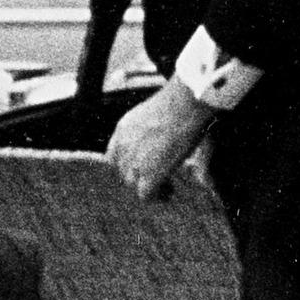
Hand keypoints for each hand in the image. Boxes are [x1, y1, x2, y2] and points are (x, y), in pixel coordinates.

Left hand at [105, 79, 211, 201]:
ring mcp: (134, 161)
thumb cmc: (180, 102)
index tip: (142, 168)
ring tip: (166, 188)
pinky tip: (169, 193)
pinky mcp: (149, 174)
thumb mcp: (155, 114)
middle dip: (139, 178)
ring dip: (149, 188)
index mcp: (123, 129)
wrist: (185, 103)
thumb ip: (151, 130)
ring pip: (133, 185)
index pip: (114, 156)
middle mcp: (123, 146)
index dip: (127, 165)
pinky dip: (157, 197)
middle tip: (158, 179)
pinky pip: (145, 195)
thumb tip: (160, 139)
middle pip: (122, 172)